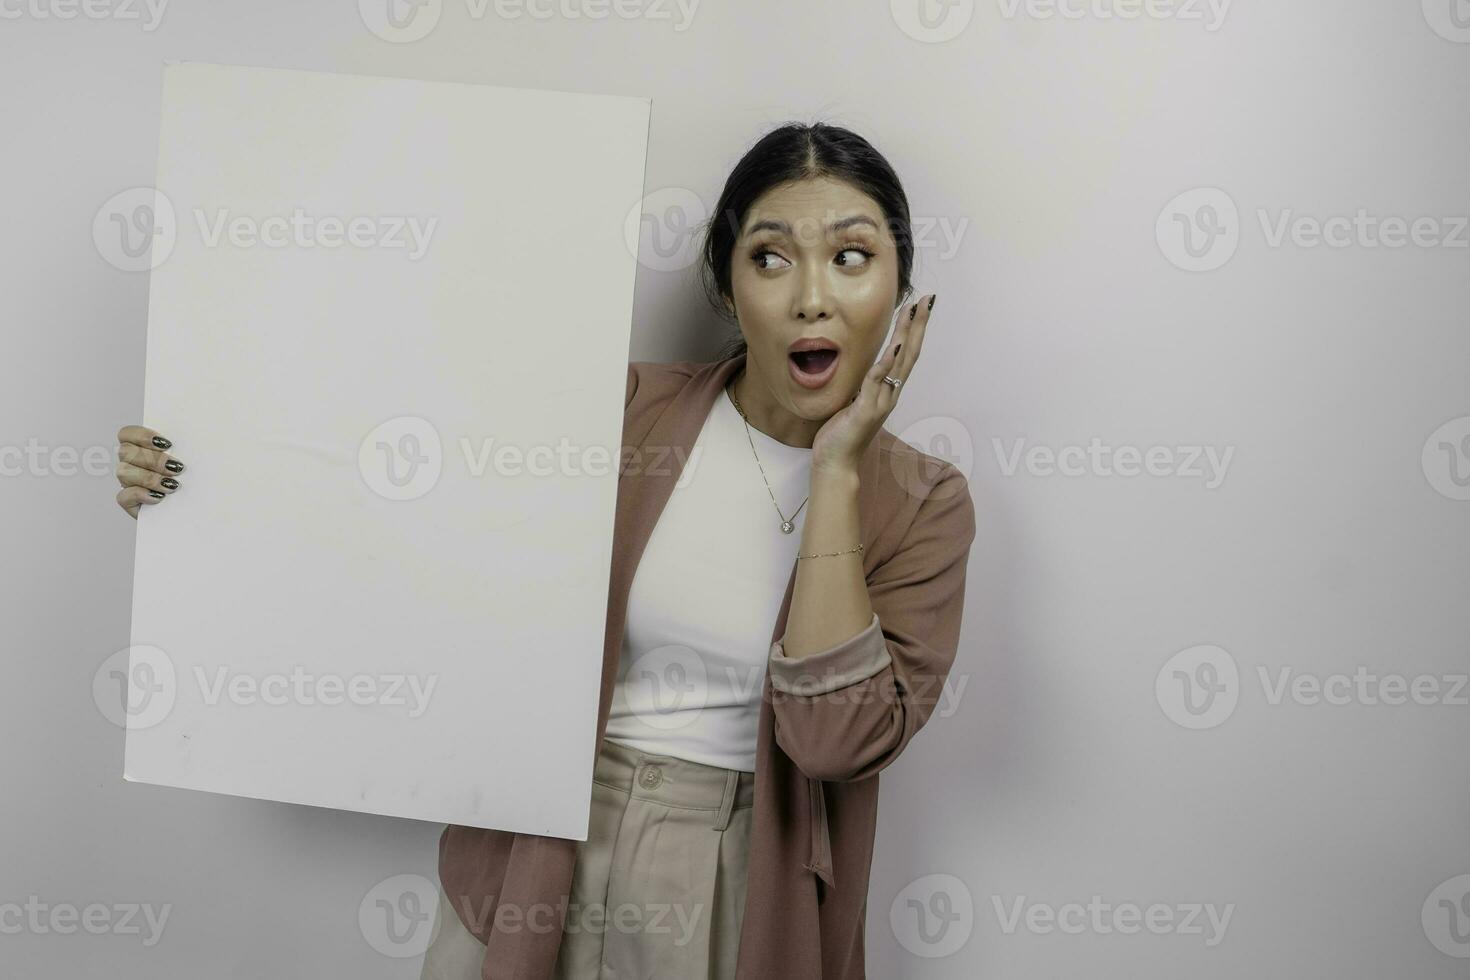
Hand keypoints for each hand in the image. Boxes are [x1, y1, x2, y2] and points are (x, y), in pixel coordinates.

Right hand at [115, 425, 184, 518]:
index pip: (127, 434)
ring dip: (149, 478)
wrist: (192, 506)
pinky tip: (159, 497)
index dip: (142, 435)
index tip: (167, 444)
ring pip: (123, 473)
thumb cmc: (191, 480)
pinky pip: (123, 496)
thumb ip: (183, 448)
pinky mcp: (128, 502)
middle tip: (177, 468)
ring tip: (172, 485)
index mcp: (140, 447)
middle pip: (125, 452)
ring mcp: (127, 482)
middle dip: (153, 460)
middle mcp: (130, 463)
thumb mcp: (188, 460)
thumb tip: (196, 440)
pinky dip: (141, 495)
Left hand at [809, 292, 934, 474]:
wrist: (835, 463)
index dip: (914, 329)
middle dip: (919, 325)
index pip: (905, 354)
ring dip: (907, 336)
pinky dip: (886, 365)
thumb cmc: (842, 433)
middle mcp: (890, 394)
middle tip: (929, 299)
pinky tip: (892, 347)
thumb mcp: (854, 400)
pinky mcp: (865, 412)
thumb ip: (864, 384)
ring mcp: (880, 403)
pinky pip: (877, 383)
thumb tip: (865, 365)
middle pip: (910, 353)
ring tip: (914, 311)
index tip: (920, 305)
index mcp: (887, 390)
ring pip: (898, 363)